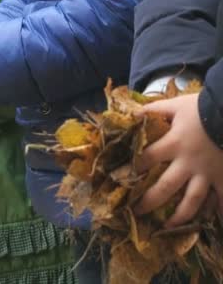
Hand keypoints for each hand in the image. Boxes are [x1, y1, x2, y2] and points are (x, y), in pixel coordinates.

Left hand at [134, 94, 222, 227]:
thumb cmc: (204, 107)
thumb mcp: (176, 105)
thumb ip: (154, 110)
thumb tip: (130, 114)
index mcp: (174, 143)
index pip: (146, 159)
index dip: (132, 169)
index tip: (118, 180)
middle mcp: (188, 162)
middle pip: (165, 186)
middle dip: (149, 201)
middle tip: (136, 212)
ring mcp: (208, 172)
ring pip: (192, 199)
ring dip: (180, 215)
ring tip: (168, 226)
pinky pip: (222, 198)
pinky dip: (219, 212)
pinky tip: (214, 223)